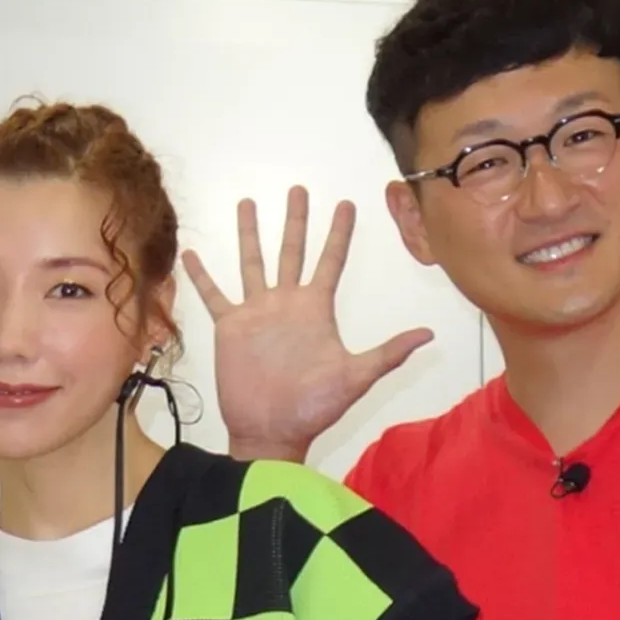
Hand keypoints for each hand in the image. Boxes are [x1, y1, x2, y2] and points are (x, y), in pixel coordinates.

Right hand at [181, 186, 432, 455]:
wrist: (273, 430)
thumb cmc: (315, 406)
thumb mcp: (357, 375)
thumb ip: (390, 352)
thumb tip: (428, 335)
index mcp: (316, 309)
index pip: (330, 260)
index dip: (339, 232)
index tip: (346, 203)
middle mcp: (287, 303)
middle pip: (292, 250)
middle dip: (296, 220)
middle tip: (298, 189)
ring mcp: (258, 313)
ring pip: (252, 262)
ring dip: (250, 234)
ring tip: (248, 203)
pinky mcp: (230, 328)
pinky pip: (214, 295)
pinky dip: (202, 276)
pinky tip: (191, 255)